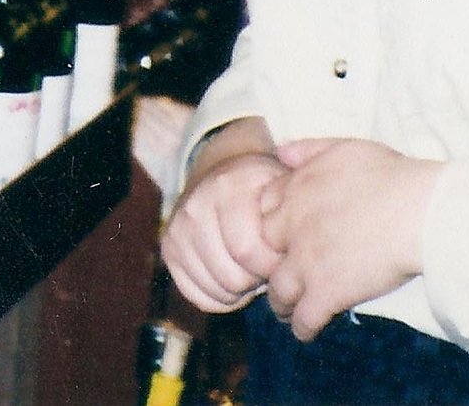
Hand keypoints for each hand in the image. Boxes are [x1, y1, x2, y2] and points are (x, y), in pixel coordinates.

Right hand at [163, 128, 286, 313]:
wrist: (222, 171)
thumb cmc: (262, 188)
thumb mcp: (281, 188)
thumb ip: (294, 214)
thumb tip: (299, 253)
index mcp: (228, 186)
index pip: (248, 250)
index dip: (272, 265)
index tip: (282, 257)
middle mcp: (196, 205)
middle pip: (232, 277)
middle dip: (257, 280)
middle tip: (265, 266)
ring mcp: (178, 228)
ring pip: (217, 290)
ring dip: (241, 290)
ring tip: (250, 269)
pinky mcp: (169, 249)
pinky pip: (199, 297)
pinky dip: (221, 297)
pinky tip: (232, 276)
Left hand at [257, 137, 443, 339]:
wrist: (417, 211)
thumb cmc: (390, 176)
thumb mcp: (344, 147)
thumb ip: (308, 149)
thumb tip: (280, 152)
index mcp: (296, 190)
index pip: (263, 209)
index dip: (272, 225)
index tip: (282, 236)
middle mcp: (293, 226)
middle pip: (263, 251)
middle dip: (269, 263)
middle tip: (282, 273)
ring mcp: (306, 262)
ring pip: (277, 291)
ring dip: (280, 303)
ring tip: (287, 310)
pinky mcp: (326, 293)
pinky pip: (303, 319)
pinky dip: (302, 328)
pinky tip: (306, 331)